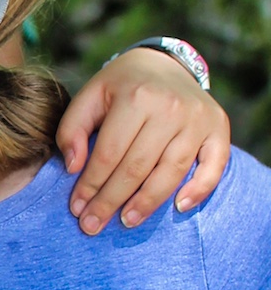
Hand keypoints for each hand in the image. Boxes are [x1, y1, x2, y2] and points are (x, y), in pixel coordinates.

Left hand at [57, 47, 228, 234]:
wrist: (162, 64)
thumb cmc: (120, 87)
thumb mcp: (90, 96)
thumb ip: (72, 128)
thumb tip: (74, 167)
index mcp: (136, 97)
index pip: (109, 153)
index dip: (90, 185)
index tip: (76, 208)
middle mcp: (171, 107)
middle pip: (137, 167)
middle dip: (111, 201)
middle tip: (92, 226)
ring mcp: (198, 119)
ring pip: (171, 171)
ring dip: (147, 203)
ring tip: (126, 221)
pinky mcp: (218, 128)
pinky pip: (214, 165)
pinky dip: (199, 189)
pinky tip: (179, 207)